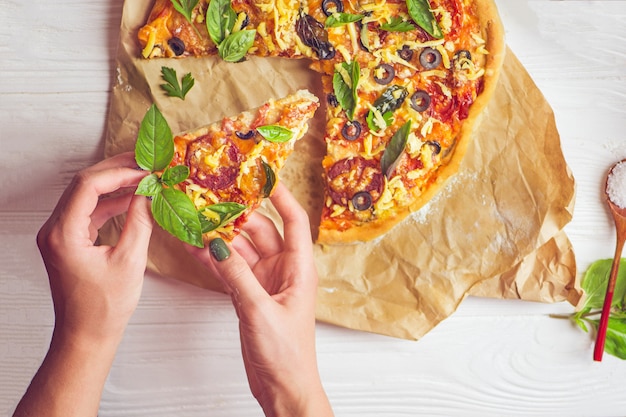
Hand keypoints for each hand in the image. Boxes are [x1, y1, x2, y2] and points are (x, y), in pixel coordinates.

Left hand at [38, 152, 153, 341]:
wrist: (87, 335)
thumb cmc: (105, 307)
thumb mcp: (130, 260)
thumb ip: (139, 221)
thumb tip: (149, 193)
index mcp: (63, 234)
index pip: (87, 186)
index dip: (118, 172)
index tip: (145, 170)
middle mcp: (54, 230)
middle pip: (83, 185)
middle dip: (116, 171)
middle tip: (145, 163)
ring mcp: (60, 235)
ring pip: (86, 195)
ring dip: (114, 184)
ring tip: (143, 176)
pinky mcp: (69, 240)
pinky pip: (89, 211)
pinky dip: (111, 202)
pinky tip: (133, 199)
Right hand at [188, 183, 333, 416]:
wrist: (284, 388)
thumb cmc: (287, 355)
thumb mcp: (260, 311)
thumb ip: (238, 276)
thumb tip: (218, 245)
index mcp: (299, 269)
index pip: (294, 221)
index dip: (281, 196)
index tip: (263, 175)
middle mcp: (283, 270)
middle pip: (260, 231)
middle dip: (237, 216)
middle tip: (212, 199)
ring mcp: (265, 282)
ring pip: (241, 250)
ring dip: (220, 239)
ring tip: (196, 223)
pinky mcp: (250, 296)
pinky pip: (231, 270)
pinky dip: (215, 261)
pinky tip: (196, 250)